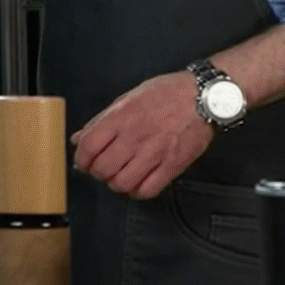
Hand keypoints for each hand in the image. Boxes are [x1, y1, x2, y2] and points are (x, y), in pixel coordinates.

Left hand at [71, 70, 214, 199]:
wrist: (205, 98)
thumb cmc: (167, 93)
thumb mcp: (129, 98)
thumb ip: (101, 120)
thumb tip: (79, 138)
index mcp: (121, 117)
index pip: (89, 147)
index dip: (81, 159)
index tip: (83, 162)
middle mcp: (135, 136)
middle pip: (102, 168)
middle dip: (97, 173)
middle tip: (102, 169)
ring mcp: (154, 153)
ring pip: (122, 183)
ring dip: (116, 183)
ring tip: (119, 176)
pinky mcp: (172, 166)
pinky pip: (147, 190)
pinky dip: (137, 191)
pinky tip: (137, 183)